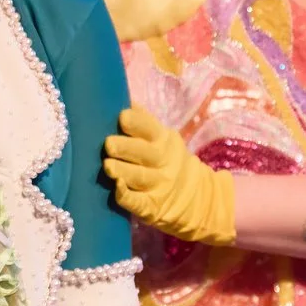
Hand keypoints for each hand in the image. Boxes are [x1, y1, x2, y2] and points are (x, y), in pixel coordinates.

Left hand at [103, 107, 236, 244]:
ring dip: (123, 171)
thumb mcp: (163, 139)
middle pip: (144, 152)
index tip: (121, 117)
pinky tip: (117, 188)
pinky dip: (127, 196)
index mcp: (164, 140)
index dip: (136, 122)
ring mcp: (159, 185)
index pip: (150, 128)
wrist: (198, 198)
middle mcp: (163, 162)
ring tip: (108, 165)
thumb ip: (143, 122)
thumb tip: (121, 98)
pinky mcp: (152, 207)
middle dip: (126, 147)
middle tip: (108, 144)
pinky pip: (139, 202)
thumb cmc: (166, 160)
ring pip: (139, 177)